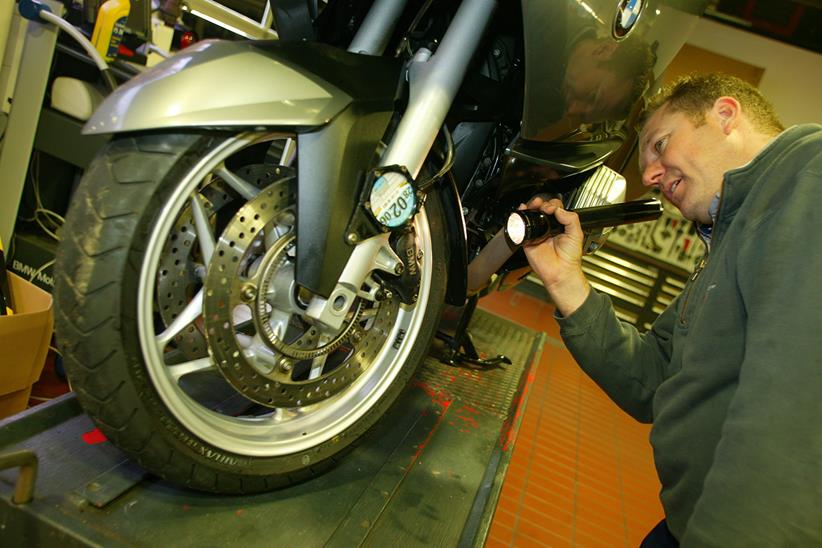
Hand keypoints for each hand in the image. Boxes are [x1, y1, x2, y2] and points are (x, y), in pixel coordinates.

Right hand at [521, 197, 590, 315]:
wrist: (561, 272)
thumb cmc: (570, 258)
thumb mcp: (576, 234)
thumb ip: (570, 219)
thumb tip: (558, 209)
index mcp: (559, 225)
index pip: (555, 207)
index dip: (552, 204)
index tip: (552, 208)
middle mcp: (547, 228)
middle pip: (541, 208)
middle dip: (540, 203)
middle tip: (541, 205)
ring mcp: (537, 233)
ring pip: (531, 215)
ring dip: (530, 207)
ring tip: (532, 205)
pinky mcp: (528, 240)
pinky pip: (521, 228)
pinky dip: (519, 219)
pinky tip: (522, 213)